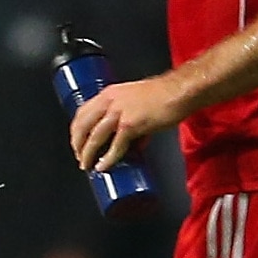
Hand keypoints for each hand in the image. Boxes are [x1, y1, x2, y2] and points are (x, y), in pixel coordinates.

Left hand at [71, 75, 186, 172]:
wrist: (180, 92)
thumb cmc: (164, 94)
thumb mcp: (137, 101)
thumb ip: (129, 119)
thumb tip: (132, 143)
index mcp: (110, 94)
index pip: (82, 112)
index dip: (76, 130)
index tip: (76, 142)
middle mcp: (110, 101)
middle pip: (83, 125)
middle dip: (78, 144)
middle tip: (79, 157)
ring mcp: (119, 112)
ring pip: (94, 137)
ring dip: (88, 154)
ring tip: (87, 165)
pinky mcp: (131, 125)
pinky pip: (115, 146)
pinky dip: (108, 159)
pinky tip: (104, 166)